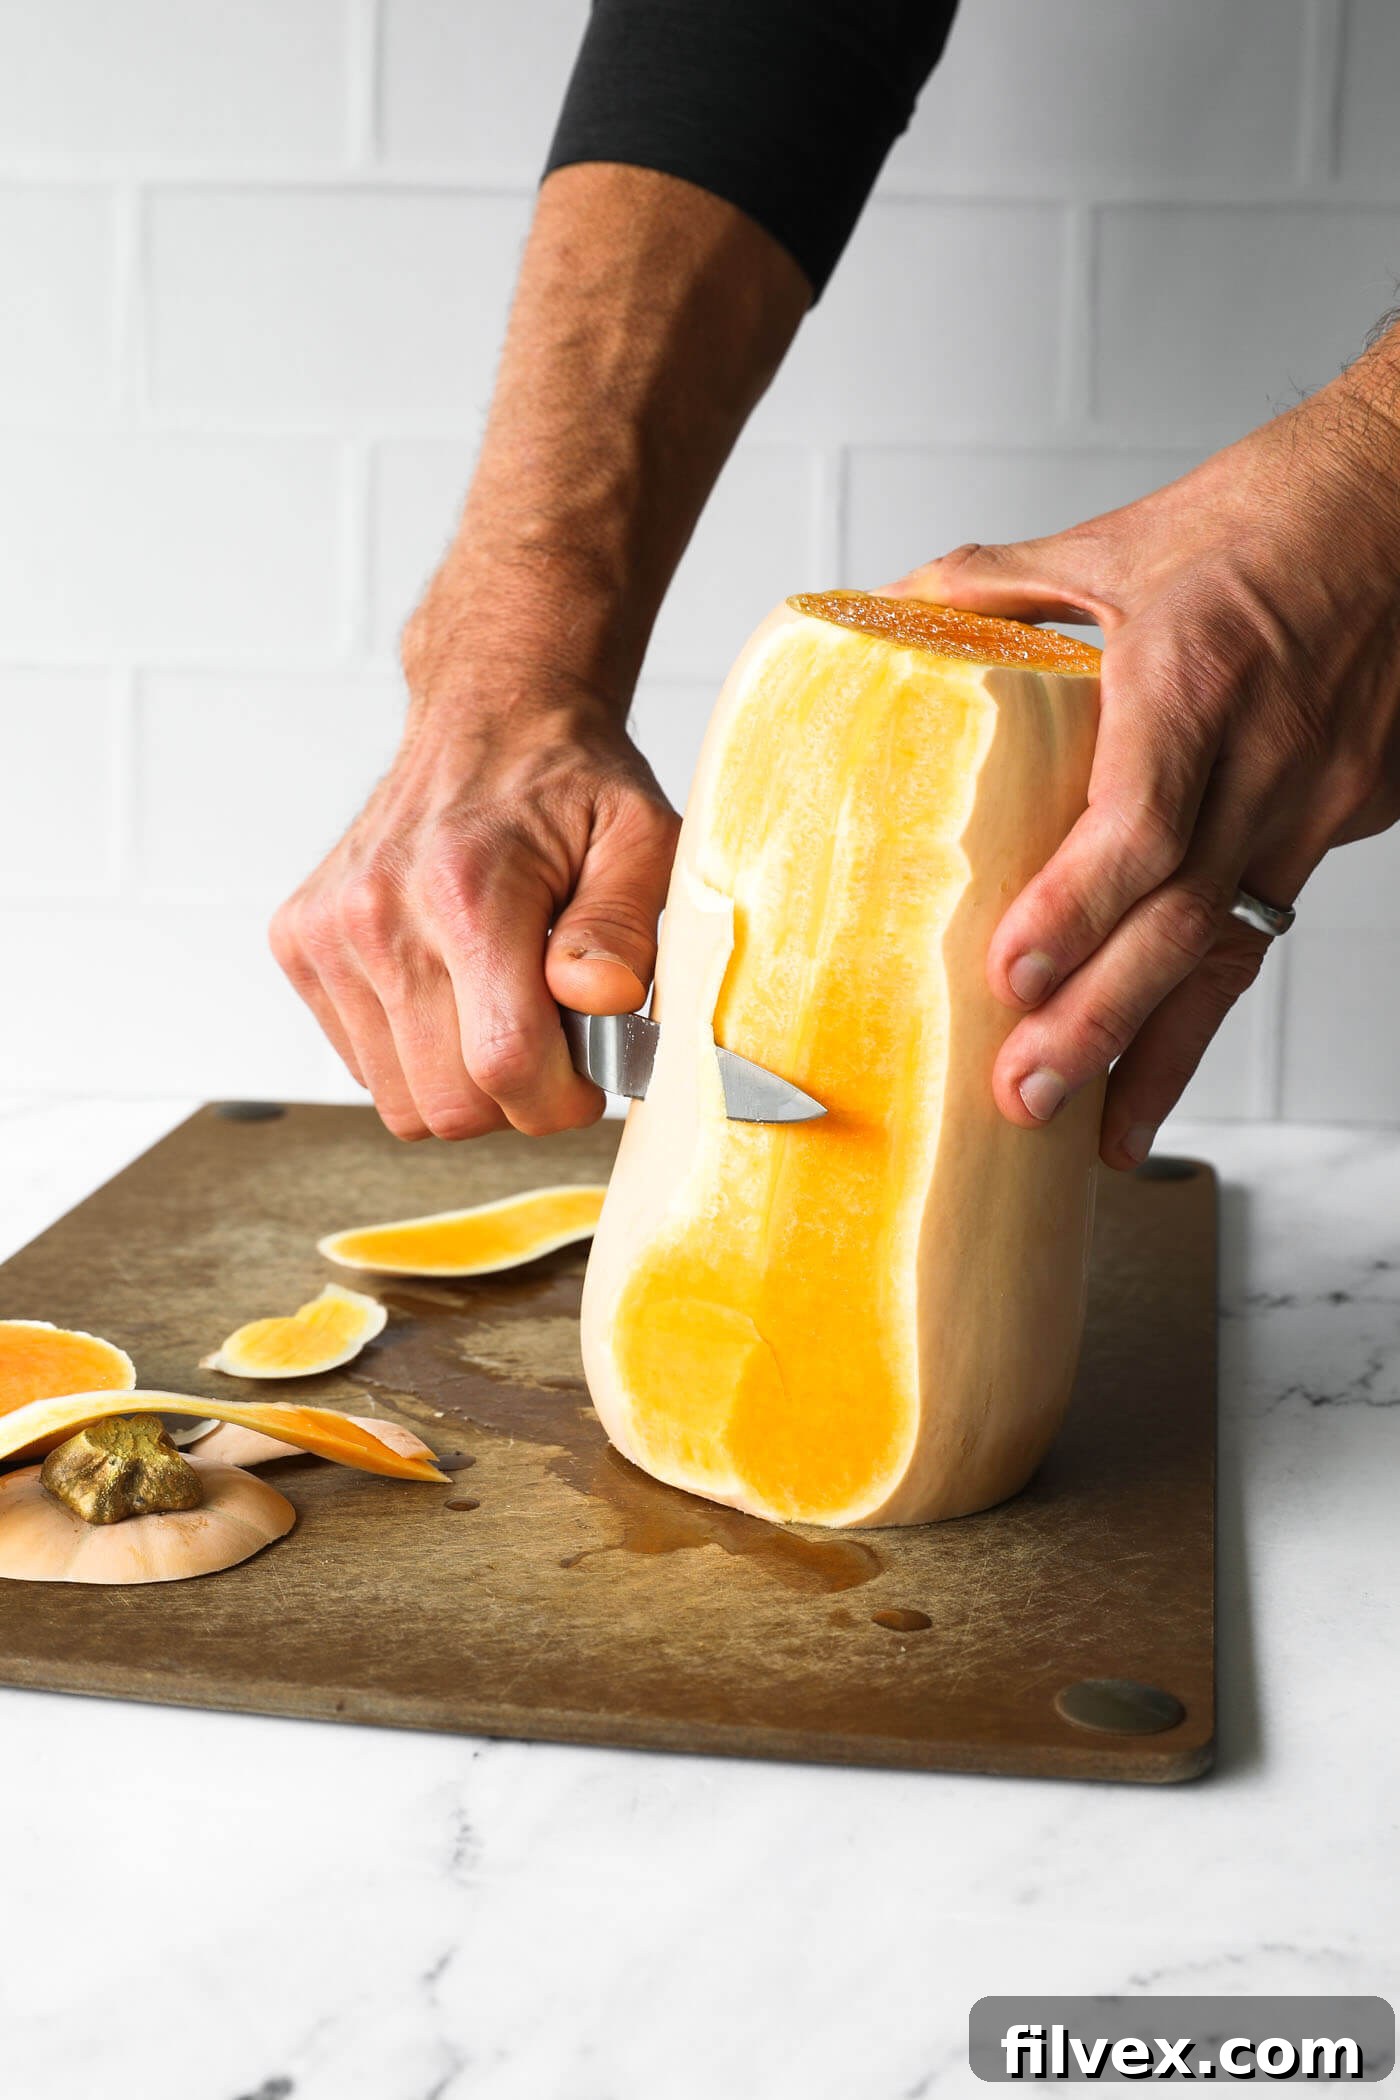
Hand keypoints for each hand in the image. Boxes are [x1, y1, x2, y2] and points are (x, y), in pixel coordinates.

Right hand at [270, 658, 677, 1141]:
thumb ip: (625, 926)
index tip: (589, 1076)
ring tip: (500, 1008)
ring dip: (461, 1081)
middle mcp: (379, 915)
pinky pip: (364, 1066)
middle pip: (448, 1104)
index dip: (560, 1100)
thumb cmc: (569, 784)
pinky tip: (450, 991)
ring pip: (401, 1100)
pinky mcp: (299, 945)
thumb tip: (602, 1000)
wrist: (486, 718)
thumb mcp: (639, 838)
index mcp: (468, 892)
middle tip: (552, 1041)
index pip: (503, 1063)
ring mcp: (327, 933)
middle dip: (515, 1099)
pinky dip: (414, 1055)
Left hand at [888, 350, 1399, 1167]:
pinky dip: (1207, 1016)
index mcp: (1194, 675)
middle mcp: (1263, 754)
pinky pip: (1262, 935)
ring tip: (1092, 1132)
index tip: (1011, 971)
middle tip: (1025, 1095)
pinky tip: (1157, 1087)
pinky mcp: (1339, 822)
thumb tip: (880, 615)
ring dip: (1156, 1047)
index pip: (1140, 816)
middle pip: (1183, 914)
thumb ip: (992, 584)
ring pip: (1231, 947)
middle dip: (1102, 1019)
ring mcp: (1313, 798)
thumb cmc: (1269, 511)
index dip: (1077, 905)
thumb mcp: (1117, 538)